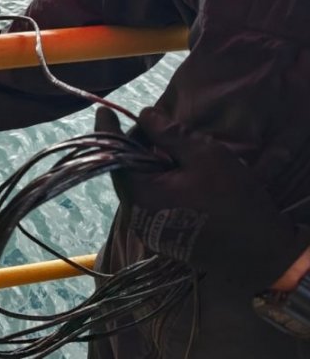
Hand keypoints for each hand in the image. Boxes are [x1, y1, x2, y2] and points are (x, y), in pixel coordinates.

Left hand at [96, 105, 308, 292]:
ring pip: (136, 185)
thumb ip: (169, 134)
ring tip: (166, 147)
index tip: (102, 110)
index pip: (114, 155)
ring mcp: (147, 228)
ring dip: (146, 163)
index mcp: (142, 194)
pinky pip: (147, 199)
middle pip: (124, 170)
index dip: (108, 130)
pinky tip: (173, 170)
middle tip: (153, 127)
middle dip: (134, 145)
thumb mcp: (204, 156)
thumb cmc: (234, 200)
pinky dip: (154, 180)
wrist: (260, 253)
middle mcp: (136, 214)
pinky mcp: (160, 235)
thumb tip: (144, 115)